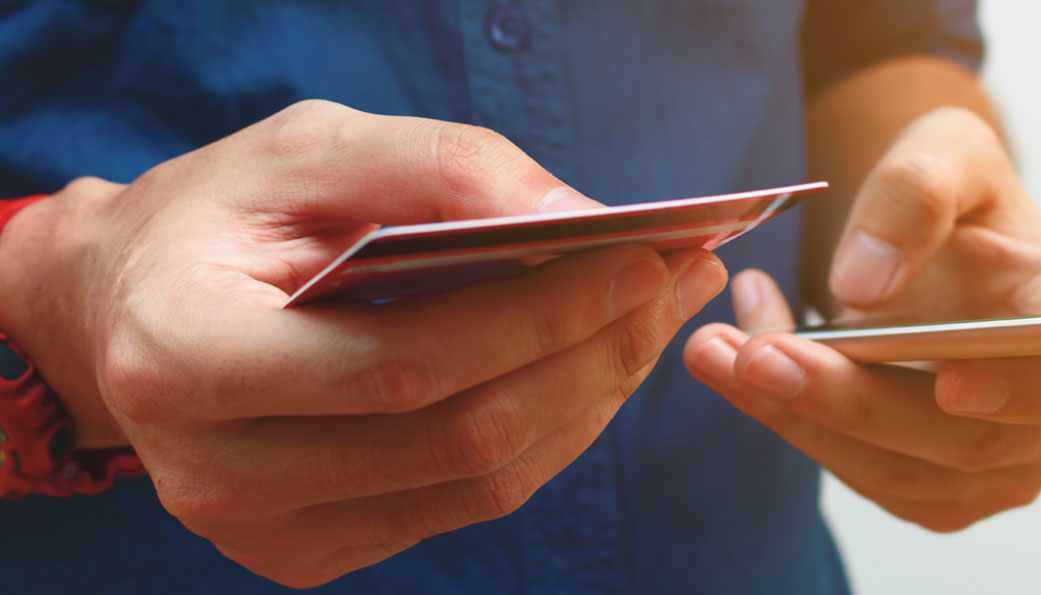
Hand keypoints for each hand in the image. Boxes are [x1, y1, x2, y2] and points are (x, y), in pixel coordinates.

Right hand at [0, 100, 727, 585]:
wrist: (128, 306)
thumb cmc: (218, 214)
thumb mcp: (310, 149)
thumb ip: (441, 169)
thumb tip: (578, 217)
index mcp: (185, 356)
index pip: (406, 363)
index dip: (543, 318)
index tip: (647, 258)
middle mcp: (216, 469)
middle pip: (463, 435)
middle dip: (596, 355)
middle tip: (680, 283)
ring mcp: (263, 530)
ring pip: (483, 481)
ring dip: (592, 397)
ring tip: (656, 315)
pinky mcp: (307, 551)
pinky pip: (468, 502)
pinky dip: (549, 432)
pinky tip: (591, 365)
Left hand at [684, 108, 1040, 531]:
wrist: (928, 246)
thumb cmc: (959, 198)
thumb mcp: (945, 152)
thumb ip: (915, 194)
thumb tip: (865, 282)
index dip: (1032, 391)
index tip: (950, 382)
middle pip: (966, 440)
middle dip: (851, 400)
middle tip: (757, 352)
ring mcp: (1002, 465)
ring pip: (898, 469)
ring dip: (799, 415)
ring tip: (718, 350)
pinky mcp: (935, 486)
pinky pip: (862, 474)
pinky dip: (795, 424)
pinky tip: (740, 370)